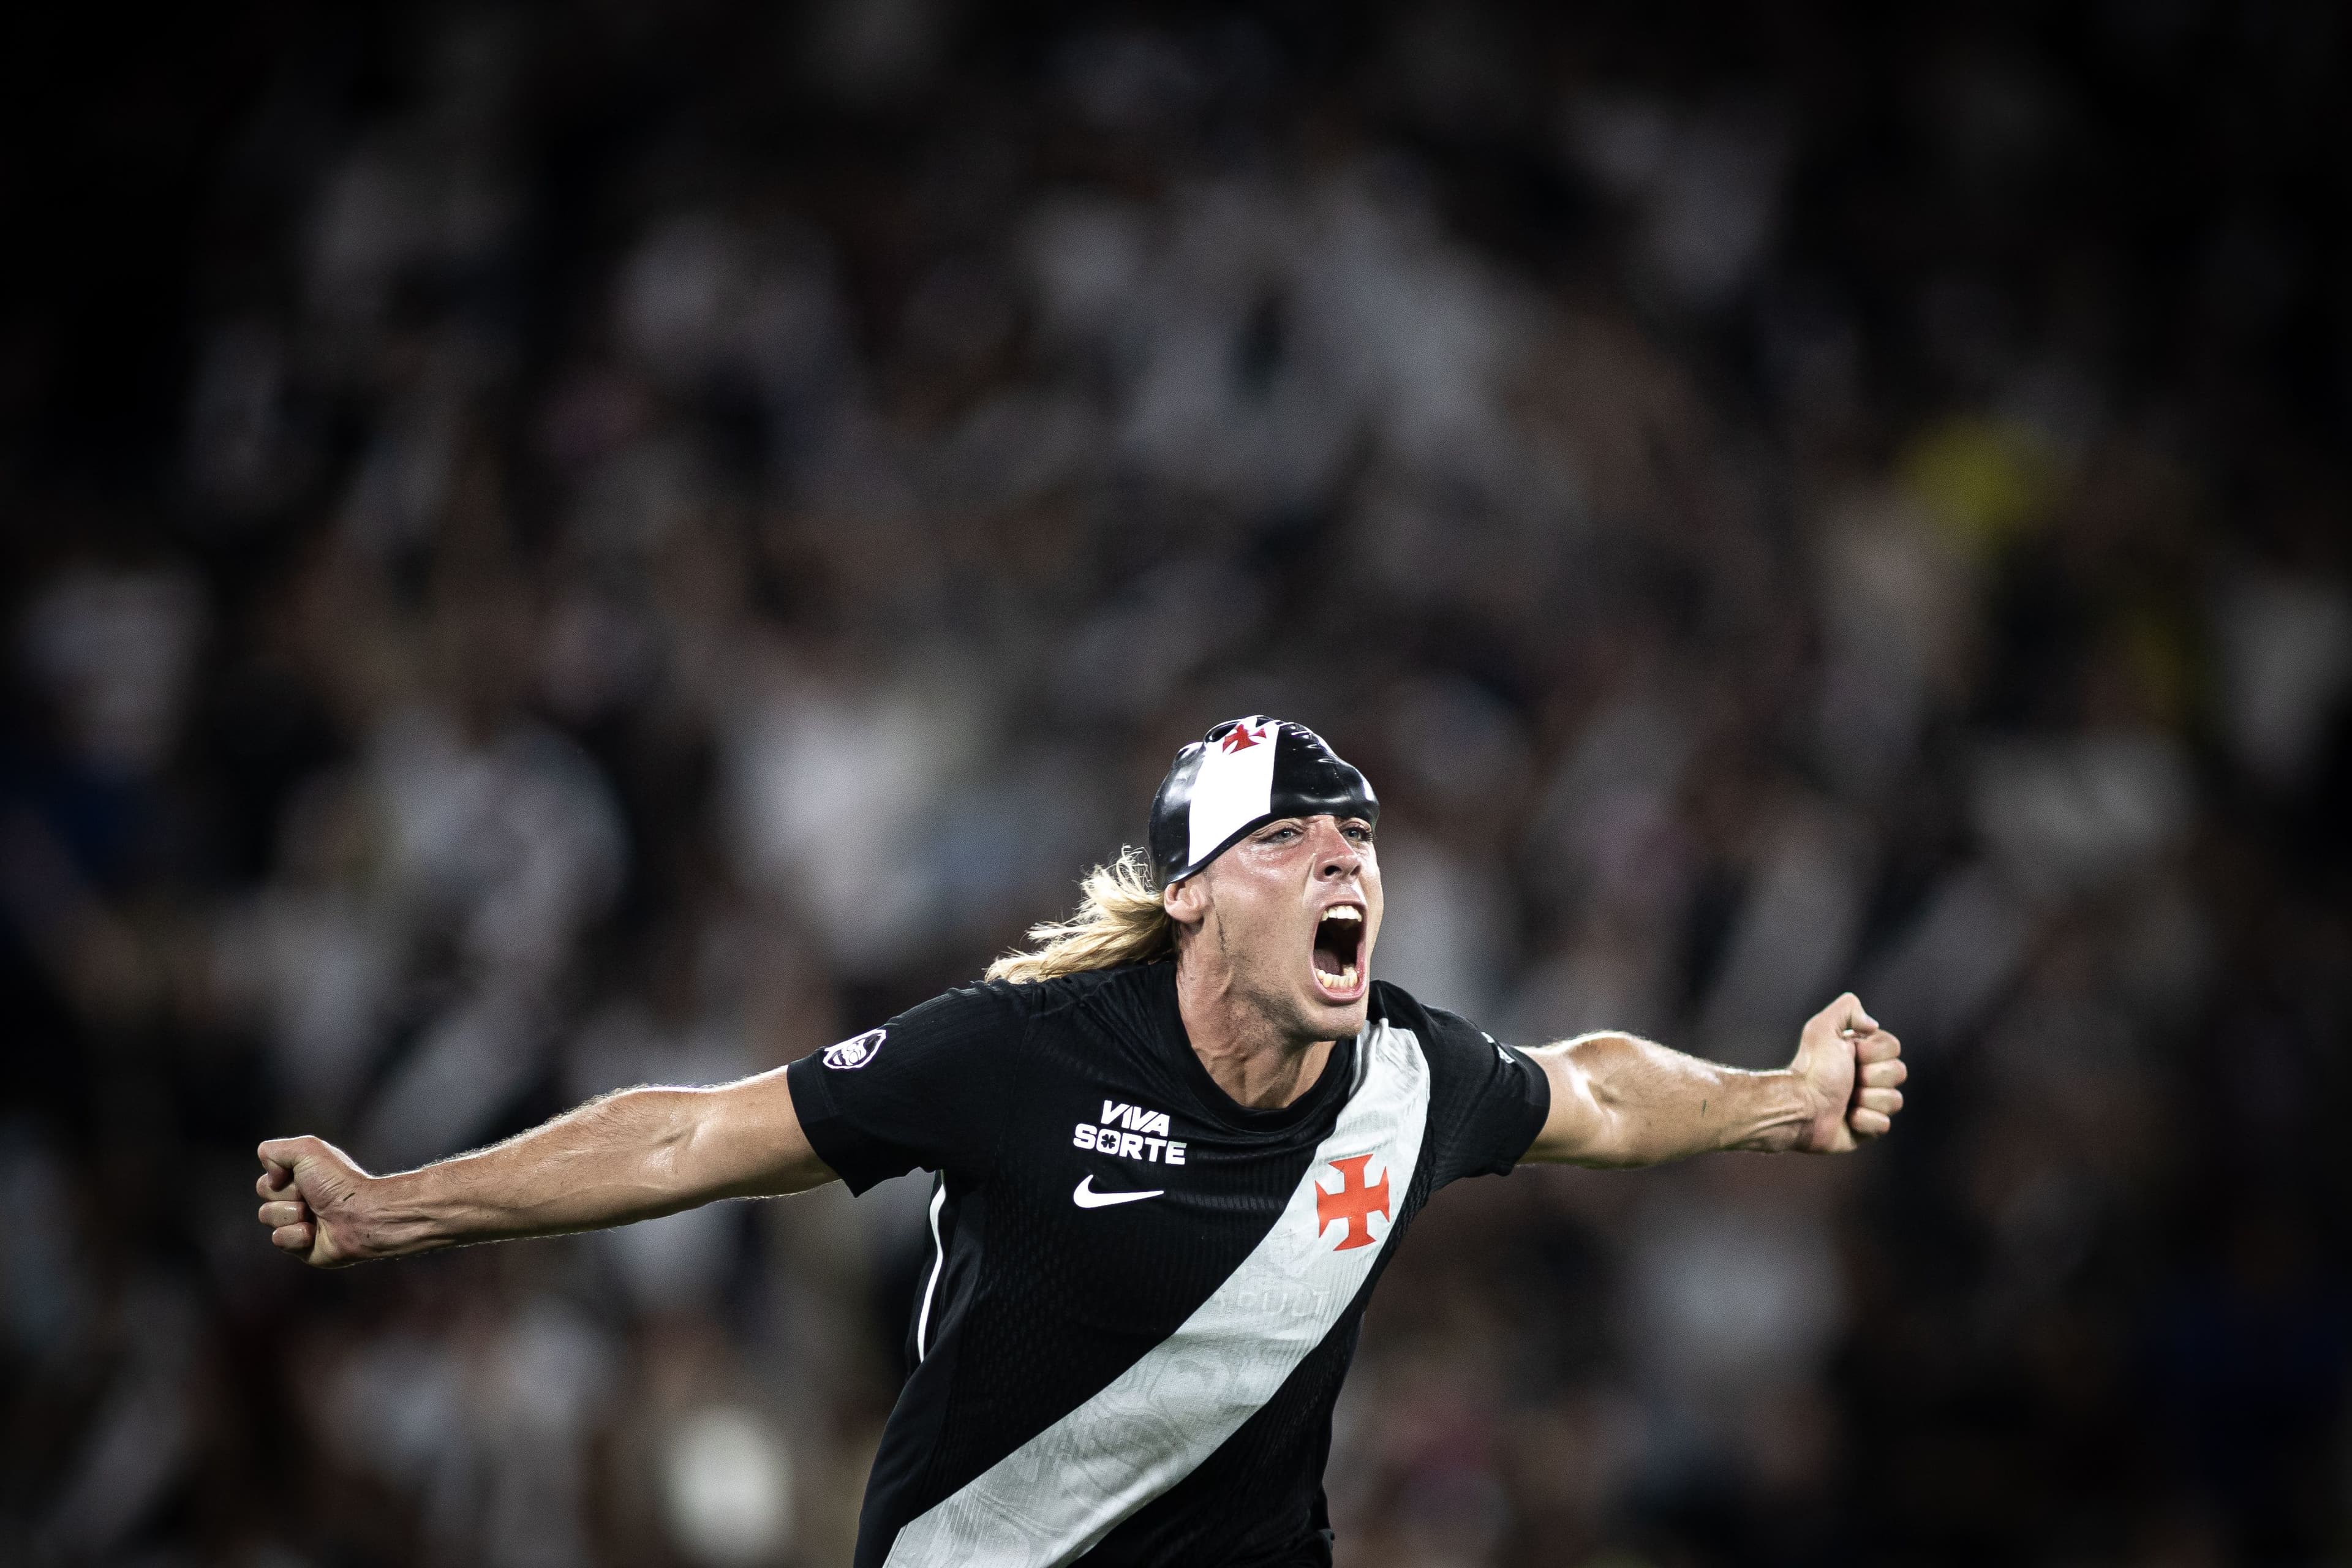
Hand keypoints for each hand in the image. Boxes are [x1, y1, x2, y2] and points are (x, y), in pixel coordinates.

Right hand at [255, 1136, 372, 1266]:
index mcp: (302, 1174)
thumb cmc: (337, 1182)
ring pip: (268, 1217)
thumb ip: (275, 1151)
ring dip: (291, 1214)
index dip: (278, 1176)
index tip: (301, 1175)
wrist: (360, 1216)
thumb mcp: (307, 1149)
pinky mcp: (301, 1245)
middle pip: (265, 1194)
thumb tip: (269, 1176)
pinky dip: (296, 1236)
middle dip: (286, 1194)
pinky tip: (315, 1233)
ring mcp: (299, 1221)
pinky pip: (278, 1239)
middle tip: (310, 1196)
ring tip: (315, 1215)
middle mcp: (300, 1196)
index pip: (268, 1175)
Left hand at [1787, 993, 1904, 1153]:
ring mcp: (1871, 1103)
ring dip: (1866, 1100)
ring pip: (1894, 1100)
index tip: (1849, 1054)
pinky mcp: (1868, 1128)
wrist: (1800, 1107)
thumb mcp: (1823, 1028)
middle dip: (1870, 1077)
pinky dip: (1863, 1121)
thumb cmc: (1813, 1069)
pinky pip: (1884, 1125)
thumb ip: (1847, 1009)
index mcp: (1863, 1053)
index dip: (1873, 1052)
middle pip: (1899, 1072)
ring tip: (1844, 1100)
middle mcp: (1870, 1076)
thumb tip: (1872, 1025)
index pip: (1894, 1047)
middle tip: (1847, 1080)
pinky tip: (1846, 1118)